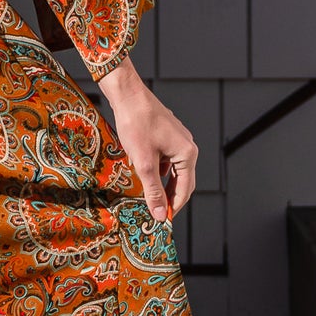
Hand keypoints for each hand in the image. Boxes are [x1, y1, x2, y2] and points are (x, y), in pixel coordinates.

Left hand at [95, 59, 196, 224]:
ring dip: (162, 184)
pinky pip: (166, 159)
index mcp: (187, 153)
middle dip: (169, 197)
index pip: (186, 189)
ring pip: (173, 170)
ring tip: (148, 197)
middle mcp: (187, 146)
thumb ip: (153, 191)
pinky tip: (144, 175)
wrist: (127, 94)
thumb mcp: (144, 163)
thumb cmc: (136, 124)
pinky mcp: (166, 135)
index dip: (174, 207)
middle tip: (155, 213)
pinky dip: (157, 170)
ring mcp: (177, 139)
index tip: (163, 221)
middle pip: (182, 180)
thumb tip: (160, 214)